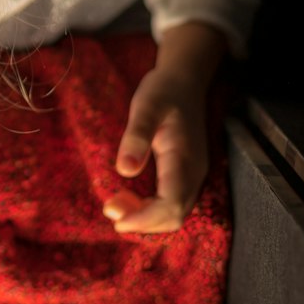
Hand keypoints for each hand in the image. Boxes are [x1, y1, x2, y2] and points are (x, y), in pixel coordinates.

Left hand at [102, 67, 210, 233]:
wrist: (183, 82)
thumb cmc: (163, 92)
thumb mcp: (145, 107)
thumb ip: (136, 136)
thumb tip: (126, 171)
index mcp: (184, 160)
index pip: (171, 205)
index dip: (144, 219)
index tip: (116, 219)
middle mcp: (194, 174)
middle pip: (174, 216)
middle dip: (142, 221)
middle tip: (109, 208)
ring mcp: (192, 176)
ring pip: (174, 213)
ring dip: (144, 217)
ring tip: (114, 204)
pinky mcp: (185, 175)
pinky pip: (171, 203)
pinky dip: (149, 209)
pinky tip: (128, 198)